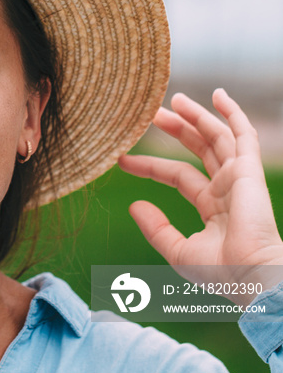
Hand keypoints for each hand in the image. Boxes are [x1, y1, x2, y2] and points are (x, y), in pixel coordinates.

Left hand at [118, 89, 282, 304]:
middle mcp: (226, 187)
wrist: (250, 277)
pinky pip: (242, 135)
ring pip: (216, 137)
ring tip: (173, 99)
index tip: (122, 158)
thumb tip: (133, 206)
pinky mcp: (249, 171)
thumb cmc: (220, 272)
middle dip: (175, 129)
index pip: (177, 175)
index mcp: (212, 205)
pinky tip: (218, 95)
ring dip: (197, 116)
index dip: (150, 165)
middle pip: (197, 148)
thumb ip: (156, 228)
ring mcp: (239, 177)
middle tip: (150, 113)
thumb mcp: (178, 250)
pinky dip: (232, 113)